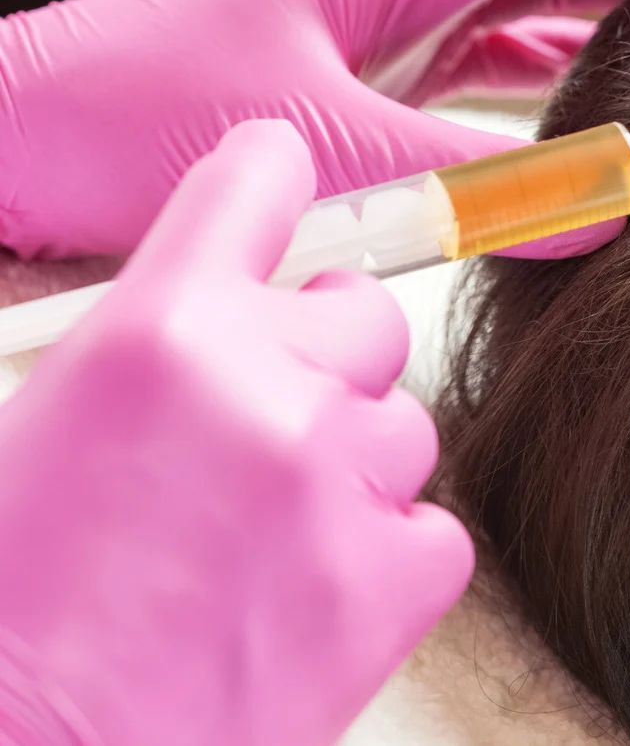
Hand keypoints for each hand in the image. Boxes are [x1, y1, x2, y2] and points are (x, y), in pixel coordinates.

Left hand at [0, 0, 629, 259]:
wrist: (8, 141)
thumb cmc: (126, 119)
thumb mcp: (319, 151)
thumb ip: (472, 184)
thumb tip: (612, 209)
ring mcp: (390, 17)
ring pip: (548, 0)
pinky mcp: (368, 74)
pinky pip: (497, 64)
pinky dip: (564, 76)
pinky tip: (607, 97)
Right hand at [0, 120, 468, 745]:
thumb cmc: (12, 600)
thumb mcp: (49, 422)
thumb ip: (159, 342)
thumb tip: (233, 307)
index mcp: (159, 331)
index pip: (259, 180)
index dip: (278, 181)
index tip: (291, 184)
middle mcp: (267, 387)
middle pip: (363, 315)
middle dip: (322, 358)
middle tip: (260, 429)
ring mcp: (340, 483)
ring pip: (404, 425)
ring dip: (352, 465)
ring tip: (260, 540)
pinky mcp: (393, 582)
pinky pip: (435, 530)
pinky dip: (387, 558)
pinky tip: (308, 595)